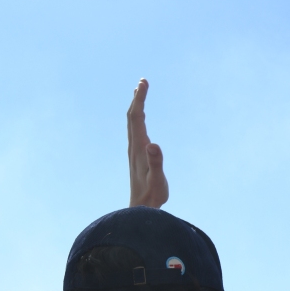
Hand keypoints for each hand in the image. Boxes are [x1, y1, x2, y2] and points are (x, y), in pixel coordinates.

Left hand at [126, 79, 168, 207]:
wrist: (141, 209)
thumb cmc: (152, 195)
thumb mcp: (157, 180)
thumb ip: (156, 162)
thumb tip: (153, 144)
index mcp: (139, 147)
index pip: (137, 117)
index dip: (139, 99)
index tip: (143, 83)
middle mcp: (134, 146)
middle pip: (132, 116)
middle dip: (137, 98)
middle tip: (143, 81)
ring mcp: (135, 151)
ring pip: (132, 123)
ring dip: (136, 106)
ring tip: (139, 93)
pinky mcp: (138, 155)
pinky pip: (136, 130)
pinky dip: (138, 118)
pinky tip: (141, 119)